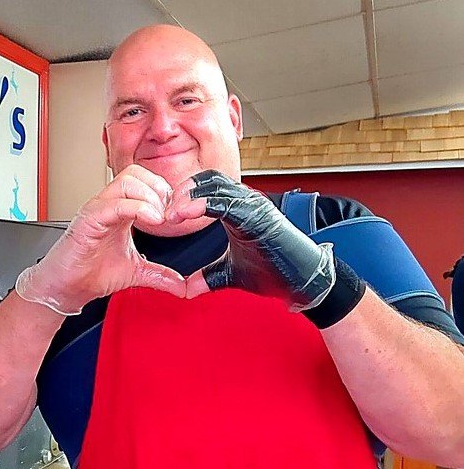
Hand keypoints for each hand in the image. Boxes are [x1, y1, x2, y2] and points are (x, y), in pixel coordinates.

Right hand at [16, 165, 185, 314]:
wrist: (68, 288)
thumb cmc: (91, 272)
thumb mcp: (136, 272)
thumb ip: (159, 275)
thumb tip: (182, 286)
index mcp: (121, 210)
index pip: (146, 181)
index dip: (166, 194)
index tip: (176, 217)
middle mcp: (109, 204)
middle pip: (137, 173)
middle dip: (160, 191)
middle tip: (169, 216)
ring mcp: (98, 209)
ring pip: (127, 181)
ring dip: (150, 197)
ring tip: (159, 219)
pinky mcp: (89, 220)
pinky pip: (114, 204)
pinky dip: (137, 208)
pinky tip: (150, 220)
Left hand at [166, 169, 334, 309]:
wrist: (304, 283)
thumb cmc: (274, 272)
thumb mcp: (231, 274)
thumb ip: (208, 277)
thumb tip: (187, 289)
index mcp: (238, 208)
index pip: (206, 187)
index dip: (183, 197)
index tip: (166, 216)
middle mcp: (246, 201)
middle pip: (206, 179)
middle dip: (181, 193)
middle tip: (165, 214)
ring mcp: (254, 206)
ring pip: (215, 186)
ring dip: (188, 197)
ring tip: (171, 214)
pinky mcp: (259, 217)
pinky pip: (226, 202)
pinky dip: (204, 204)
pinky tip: (186, 214)